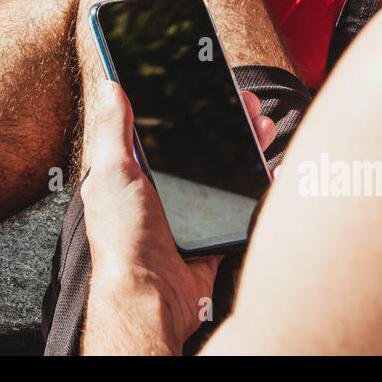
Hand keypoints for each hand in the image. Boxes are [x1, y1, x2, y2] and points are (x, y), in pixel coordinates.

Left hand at [79, 80, 275, 354]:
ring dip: (245, 147)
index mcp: (130, 175)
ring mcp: (187, 215)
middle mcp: (158, 193)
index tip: (206, 86)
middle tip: (247, 103)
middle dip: (225, 124)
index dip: (184, 109)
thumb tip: (111, 87)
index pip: (159, 131)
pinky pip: (237, 205)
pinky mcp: (210, 236)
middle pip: (197, 149)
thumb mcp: (113, 173)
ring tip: (263, 125)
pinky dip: (256, 187)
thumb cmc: (124, 239)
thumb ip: (114, 131)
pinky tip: (270, 167)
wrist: (153, 295)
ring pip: (221, 172)